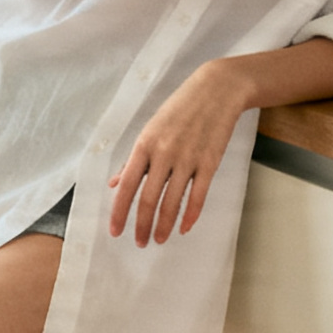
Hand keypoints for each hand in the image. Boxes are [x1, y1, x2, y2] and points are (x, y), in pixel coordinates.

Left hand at [109, 61, 247, 247]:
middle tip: (139, 242)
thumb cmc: (179, 109)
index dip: (119, 211)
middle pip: (148, 198)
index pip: (127, 185)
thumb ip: (134, 159)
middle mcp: (164, 153)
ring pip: (172, 201)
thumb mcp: (150, 129)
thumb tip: (115, 182)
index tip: (115, 231)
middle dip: (141, 224)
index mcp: (145, 144)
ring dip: (164, 225)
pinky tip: (184, 227)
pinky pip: (198, 195)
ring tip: (159, 239)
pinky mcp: (210, 162)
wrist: (216, 90)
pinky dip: (190, 214)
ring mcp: (188, 158)